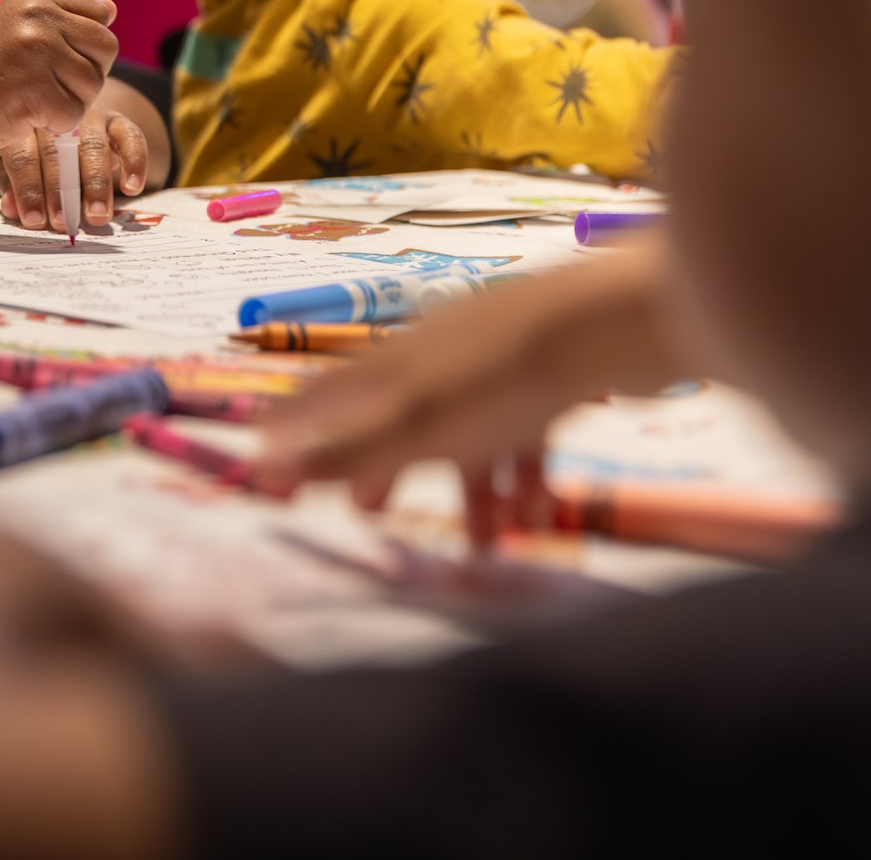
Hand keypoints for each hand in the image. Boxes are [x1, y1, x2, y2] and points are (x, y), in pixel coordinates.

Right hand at [0, 0, 120, 152]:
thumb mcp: (21, 27)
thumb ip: (65, 17)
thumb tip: (111, 10)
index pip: (97, 14)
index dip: (87, 42)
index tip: (61, 55)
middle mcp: (38, 18)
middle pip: (105, 47)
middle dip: (88, 71)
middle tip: (53, 82)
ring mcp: (36, 52)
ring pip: (94, 82)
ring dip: (71, 100)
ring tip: (36, 96)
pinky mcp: (35, 90)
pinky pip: (74, 112)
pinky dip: (56, 122)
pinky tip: (29, 113)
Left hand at [0, 96, 153, 234]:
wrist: (69, 121)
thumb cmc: (38, 153)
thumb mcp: (17, 168)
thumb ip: (14, 187)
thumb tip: (12, 210)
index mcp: (22, 126)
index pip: (22, 156)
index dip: (28, 190)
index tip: (34, 220)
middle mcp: (55, 117)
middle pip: (57, 152)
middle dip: (60, 190)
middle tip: (63, 222)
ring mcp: (89, 116)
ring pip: (94, 147)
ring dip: (96, 184)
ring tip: (96, 215)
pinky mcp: (118, 121)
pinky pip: (131, 137)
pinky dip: (134, 162)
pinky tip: (132, 188)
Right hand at [256, 239, 687, 525]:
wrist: (607, 328)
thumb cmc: (501, 380)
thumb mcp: (417, 429)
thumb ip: (347, 453)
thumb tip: (265, 468)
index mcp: (393, 364)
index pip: (327, 394)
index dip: (293, 423)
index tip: (262, 446)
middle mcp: (436, 358)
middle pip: (398, 419)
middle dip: (388, 468)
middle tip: (373, 510)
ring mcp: (493, 367)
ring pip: (467, 437)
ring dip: (472, 492)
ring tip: (484, 541)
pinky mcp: (546, 381)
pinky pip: (522, 436)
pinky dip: (523, 478)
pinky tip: (538, 517)